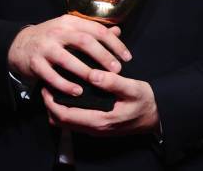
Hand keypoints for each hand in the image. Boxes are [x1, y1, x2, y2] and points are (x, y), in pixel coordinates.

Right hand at [7, 15, 130, 96]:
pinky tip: (77, 93)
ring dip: (85, 71)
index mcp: (70, 22)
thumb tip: (118, 32)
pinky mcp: (35, 63)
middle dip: (103, 56)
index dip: (114, 43)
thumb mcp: (71, 29)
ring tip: (99, 81)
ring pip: (68, 59)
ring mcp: (45, 47)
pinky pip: (52, 76)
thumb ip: (93, 31)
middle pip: (84, 41)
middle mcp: (58, 31)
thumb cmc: (52, 37)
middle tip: (117, 70)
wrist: (20, 44)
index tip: (127, 57)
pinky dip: (65, 85)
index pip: (97, 29)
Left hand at [41, 69, 159, 136]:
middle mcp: (94, 128)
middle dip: (50, 104)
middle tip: (45, 84)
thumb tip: (93, 74)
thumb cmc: (145, 101)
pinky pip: (75, 120)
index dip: (51, 102)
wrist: (157, 116)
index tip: (46, 85)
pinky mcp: (98, 124)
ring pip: (67, 122)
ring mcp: (95, 128)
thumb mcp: (133, 88)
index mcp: (99, 120)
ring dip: (57, 107)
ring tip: (54, 86)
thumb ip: (113, 82)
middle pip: (61, 122)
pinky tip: (69, 93)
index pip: (65, 116)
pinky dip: (66, 109)